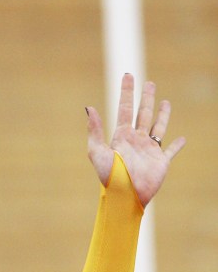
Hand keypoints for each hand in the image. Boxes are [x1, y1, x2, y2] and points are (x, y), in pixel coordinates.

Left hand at [86, 73, 184, 206]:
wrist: (124, 196)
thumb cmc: (109, 177)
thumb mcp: (97, 152)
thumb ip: (94, 130)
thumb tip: (89, 107)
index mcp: (122, 136)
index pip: (125, 108)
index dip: (126, 91)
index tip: (128, 75)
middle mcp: (136, 140)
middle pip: (143, 113)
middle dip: (146, 98)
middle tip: (149, 82)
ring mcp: (149, 150)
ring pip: (158, 127)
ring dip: (162, 115)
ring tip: (165, 102)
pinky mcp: (161, 162)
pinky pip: (171, 151)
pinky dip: (177, 145)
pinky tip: (182, 139)